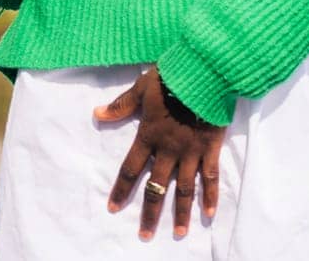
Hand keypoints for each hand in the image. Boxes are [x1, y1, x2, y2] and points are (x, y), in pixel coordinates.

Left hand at [94, 66, 223, 240]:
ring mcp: (191, 152)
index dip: (121, 189)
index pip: (131, 169)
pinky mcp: (210, 149)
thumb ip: (121, 105)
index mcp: (149, 136)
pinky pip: (210, 177)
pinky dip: (210, 196)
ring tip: (177, 233)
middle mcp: (169, 150)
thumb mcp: (141, 89)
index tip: (113, 208)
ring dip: (180, 213)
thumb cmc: (171, 78)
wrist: (204, 73)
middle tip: (144, 235)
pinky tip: (209, 213)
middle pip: (156, 187)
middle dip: (149, 212)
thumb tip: (97, 114)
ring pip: (184, 189)